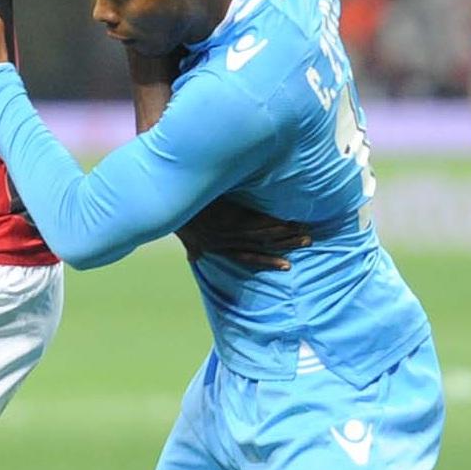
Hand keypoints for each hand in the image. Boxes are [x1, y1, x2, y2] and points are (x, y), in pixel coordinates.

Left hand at [176, 199, 310, 271]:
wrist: (164, 205)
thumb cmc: (178, 220)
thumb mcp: (185, 239)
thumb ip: (193, 249)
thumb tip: (193, 256)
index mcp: (217, 247)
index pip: (247, 256)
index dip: (267, 261)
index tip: (287, 265)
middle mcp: (226, 241)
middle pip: (261, 244)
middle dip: (285, 244)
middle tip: (307, 241)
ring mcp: (228, 229)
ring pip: (261, 233)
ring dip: (283, 231)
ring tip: (302, 228)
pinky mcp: (227, 216)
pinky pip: (254, 220)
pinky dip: (270, 221)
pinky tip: (286, 219)